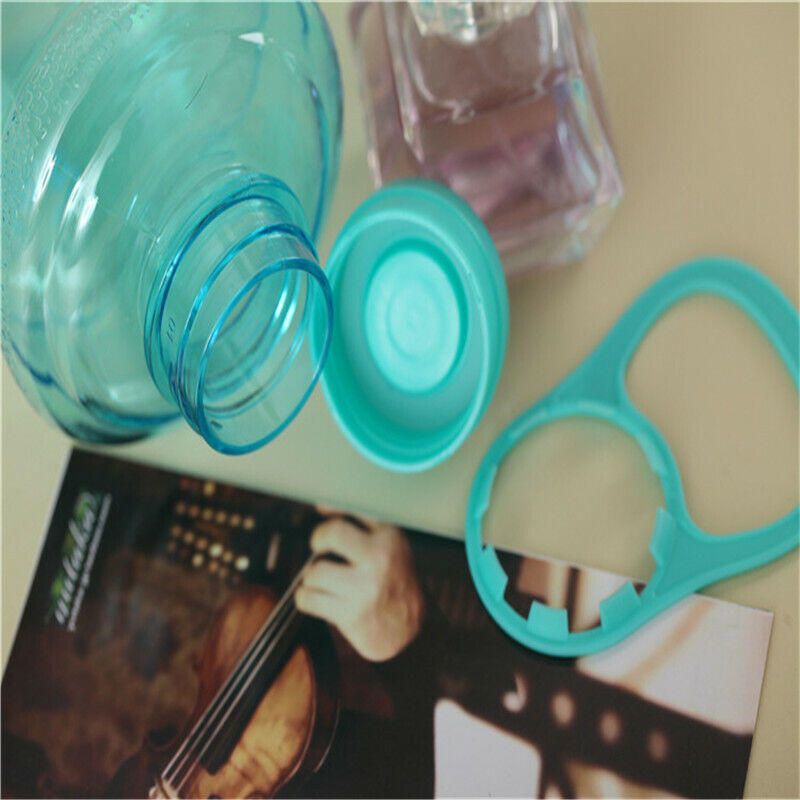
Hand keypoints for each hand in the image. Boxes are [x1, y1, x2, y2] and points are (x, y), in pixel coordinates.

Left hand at [294, 512, 424, 661]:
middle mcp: (380, 560)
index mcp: (391, 539)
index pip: (354, 509)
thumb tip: (323, 505)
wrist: (410, 630)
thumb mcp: (392, 547)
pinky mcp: (351, 615)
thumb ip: (364, 525)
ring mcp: (365, 588)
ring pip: (315, 571)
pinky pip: (308, 599)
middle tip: (320, 547)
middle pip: (331, 534)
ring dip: (313, 577)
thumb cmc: (395, 583)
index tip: (321, 509)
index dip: (332, 507)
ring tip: (325, 580)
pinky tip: (316, 597)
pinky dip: (305, 598)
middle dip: (318, 539)